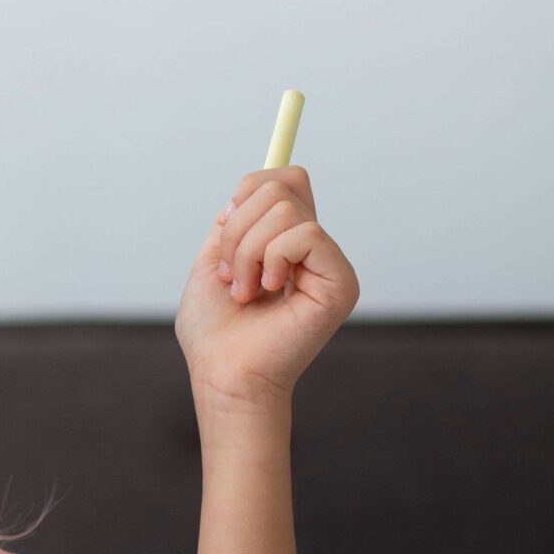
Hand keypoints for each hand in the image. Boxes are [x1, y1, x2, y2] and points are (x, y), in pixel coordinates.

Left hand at [175, 166, 358, 412]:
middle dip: (237, 229)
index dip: (251, 189)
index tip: (226, 226)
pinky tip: (268, 292)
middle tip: (232, 274)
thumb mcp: (211, 260)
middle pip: (281, 187)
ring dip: (246, 250)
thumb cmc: (215, 330)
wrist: (223, 374)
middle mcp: (314, 250)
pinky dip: (270, 259)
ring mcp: (330, 265)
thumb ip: (233, 221)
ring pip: (286, 210)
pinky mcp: (341, 281)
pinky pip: (304, 234)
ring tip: (246, 290)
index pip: (286, 179)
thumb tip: (250, 188)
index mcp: (287, 242)